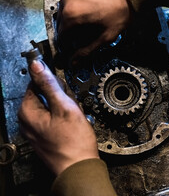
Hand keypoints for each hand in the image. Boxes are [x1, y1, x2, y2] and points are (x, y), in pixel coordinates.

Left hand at [18, 60, 98, 175]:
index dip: (52, 82)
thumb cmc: (74, 141)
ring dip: (62, 107)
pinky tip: (71, 125)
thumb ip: (50, 85)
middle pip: (43, 95)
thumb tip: (37, 66)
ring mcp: (34, 130)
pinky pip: (52, 119)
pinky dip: (62, 118)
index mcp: (27, 111)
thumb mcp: (65, 107)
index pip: (35, 83)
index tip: (64, 88)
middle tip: (71, 105)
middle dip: (59, 96)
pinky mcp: (43, 137)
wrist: (79, 166)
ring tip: (73, 117)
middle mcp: (26, 121)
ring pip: (49, 107)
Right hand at [57, 0, 131, 59]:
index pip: (61, 35)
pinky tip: (93, 3)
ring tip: (92, 16)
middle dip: (72, 28)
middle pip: (63, 20)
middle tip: (85, 32)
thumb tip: (75, 61)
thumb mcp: (106, 35)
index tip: (73, 46)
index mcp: (71, 14)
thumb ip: (87, 50)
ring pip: (67, 5)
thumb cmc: (123, 9)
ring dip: (75, 12)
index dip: (67, 44)